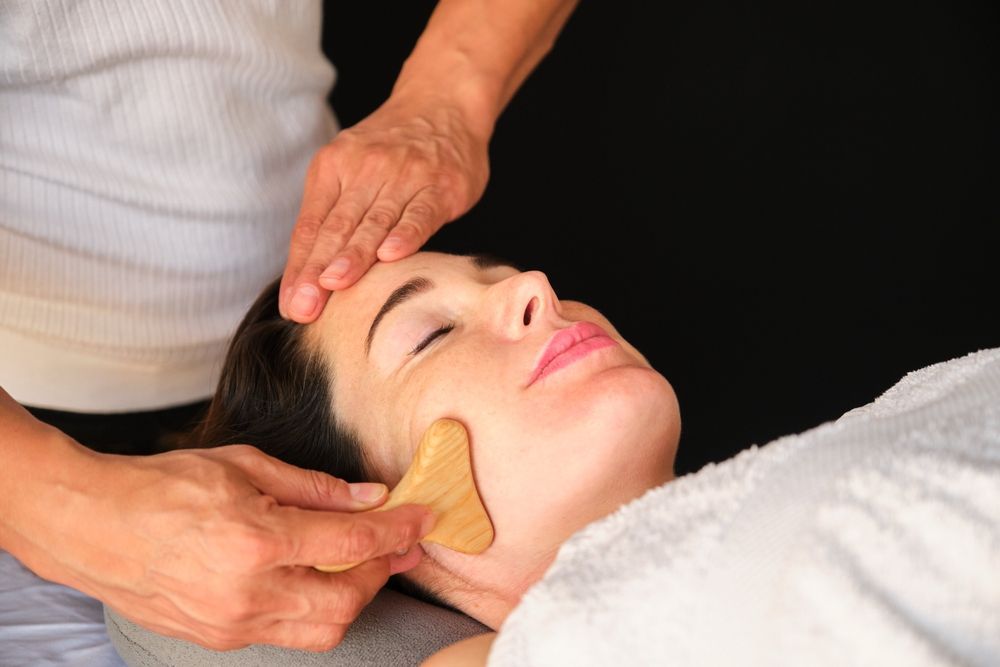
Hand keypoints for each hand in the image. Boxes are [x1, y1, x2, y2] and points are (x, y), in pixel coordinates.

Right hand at [11, 440, 433, 651]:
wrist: (92, 525)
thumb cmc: (162, 486)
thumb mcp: (245, 465)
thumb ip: (315, 487)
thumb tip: (368, 497)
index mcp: (256, 541)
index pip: (352, 542)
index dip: (397, 530)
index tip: (421, 517)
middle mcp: (247, 593)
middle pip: (347, 601)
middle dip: (381, 571)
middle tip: (395, 543)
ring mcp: (231, 623)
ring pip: (321, 628)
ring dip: (352, 596)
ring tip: (359, 560)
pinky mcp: (219, 637)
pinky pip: (286, 633)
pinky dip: (313, 607)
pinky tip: (315, 576)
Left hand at [279, 96, 489, 322]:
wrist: (442, 103)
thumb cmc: (393, 149)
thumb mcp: (352, 168)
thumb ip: (333, 216)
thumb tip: (307, 275)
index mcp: (333, 168)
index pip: (310, 226)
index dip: (299, 268)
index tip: (292, 305)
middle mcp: (364, 169)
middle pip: (336, 228)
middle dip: (317, 271)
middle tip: (304, 306)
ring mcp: (404, 176)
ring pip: (374, 222)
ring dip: (353, 256)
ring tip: (334, 285)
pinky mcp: (440, 186)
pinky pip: (419, 213)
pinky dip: (405, 235)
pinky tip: (390, 256)